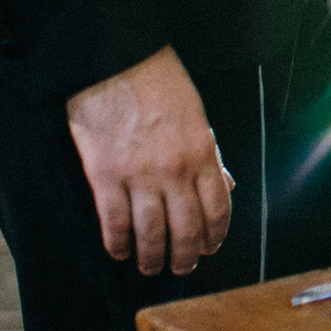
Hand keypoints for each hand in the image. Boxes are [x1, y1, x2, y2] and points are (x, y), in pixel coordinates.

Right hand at [66, 46, 234, 275]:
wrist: (116, 62)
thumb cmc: (158, 82)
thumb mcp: (196, 114)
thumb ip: (209, 154)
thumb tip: (224, 186)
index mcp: (202, 152)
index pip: (217, 209)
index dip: (215, 236)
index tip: (211, 248)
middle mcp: (174, 170)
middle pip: (186, 229)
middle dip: (186, 257)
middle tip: (182, 267)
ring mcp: (139, 176)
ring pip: (151, 234)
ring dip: (152, 258)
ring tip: (151, 267)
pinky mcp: (106, 177)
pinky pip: (114, 224)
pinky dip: (118, 244)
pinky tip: (121, 251)